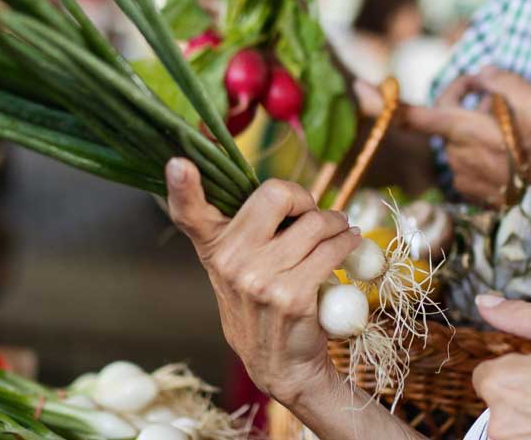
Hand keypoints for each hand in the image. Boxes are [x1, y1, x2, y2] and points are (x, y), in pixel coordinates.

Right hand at [164, 159, 360, 407]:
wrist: (281, 366)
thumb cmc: (263, 308)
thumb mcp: (236, 271)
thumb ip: (245, 233)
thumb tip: (283, 192)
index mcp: (213, 249)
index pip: (188, 213)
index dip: (182, 186)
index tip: (180, 163)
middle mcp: (231, 262)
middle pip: (276, 194)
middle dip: (304, 197)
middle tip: (313, 212)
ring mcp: (260, 280)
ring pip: (314, 223)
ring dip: (336, 223)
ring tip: (340, 230)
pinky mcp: (293, 296)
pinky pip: (332, 250)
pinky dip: (348, 242)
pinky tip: (350, 244)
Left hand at [358, 77, 510, 205]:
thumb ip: (503, 81)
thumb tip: (480, 76)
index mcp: (466, 132)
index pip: (413, 116)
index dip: (383, 103)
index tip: (357, 89)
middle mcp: (456, 157)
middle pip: (444, 121)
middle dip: (462, 103)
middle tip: (493, 96)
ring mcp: (464, 179)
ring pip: (460, 143)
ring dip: (477, 132)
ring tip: (514, 136)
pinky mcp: (474, 195)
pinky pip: (471, 164)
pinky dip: (486, 155)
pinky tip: (514, 159)